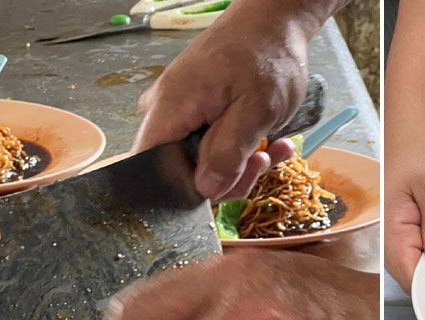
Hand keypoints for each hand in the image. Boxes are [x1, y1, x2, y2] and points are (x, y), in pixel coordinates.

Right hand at [132, 2, 317, 201]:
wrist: (274, 24)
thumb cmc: (265, 56)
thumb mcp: (255, 109)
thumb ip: (228, 152)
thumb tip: (205, 190)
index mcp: (170, 108)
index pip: (150, 166)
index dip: (184, 189)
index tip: (226, 185)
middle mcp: (166, 113)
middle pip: (181, 171)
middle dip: (227, 178)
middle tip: (261, 161)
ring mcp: (182, 115)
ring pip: (202, 164)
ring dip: (243, 166)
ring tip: (274, 148)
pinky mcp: (199, 117)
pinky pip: (213, 149)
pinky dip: (244, 153)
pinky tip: (272, 143)